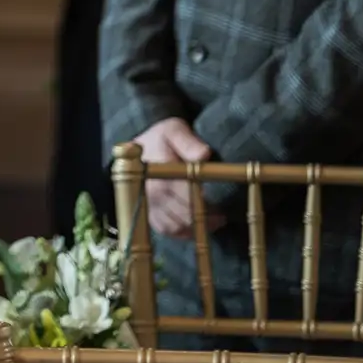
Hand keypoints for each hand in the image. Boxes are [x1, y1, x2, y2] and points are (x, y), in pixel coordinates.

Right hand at [135, 117, 219, 238]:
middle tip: (222, 217)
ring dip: (196, 228)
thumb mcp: (174, 130)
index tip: (222, 209)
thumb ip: (188, 141)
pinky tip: (196, 227)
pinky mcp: (148, 213)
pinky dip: (182, 233)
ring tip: (214, 222)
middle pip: (182, 215)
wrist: (139, 146)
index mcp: (159, 173)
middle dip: (204, 219)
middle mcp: (151, 192)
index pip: (185, 197)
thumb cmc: (161, 138)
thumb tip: (203, 154)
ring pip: (175, 226)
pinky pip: (166, 230)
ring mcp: (149, 204)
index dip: (205, 206)